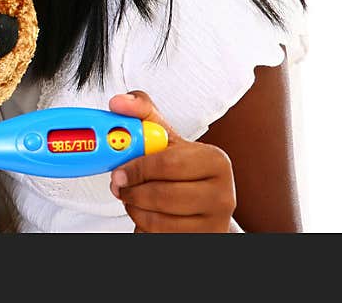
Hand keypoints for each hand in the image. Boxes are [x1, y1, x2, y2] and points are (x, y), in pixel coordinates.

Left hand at [108, 90, 236, 232]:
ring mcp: (216, 222)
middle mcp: (223, 194)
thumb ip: (142, 113)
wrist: (203, 204)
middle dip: (133, 192)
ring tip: (133, 199)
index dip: (136, 168)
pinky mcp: (204, 240)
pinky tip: (147, 214)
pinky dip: (145, 226)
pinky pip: (162, 236)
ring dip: (135, 210)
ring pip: (160, 221)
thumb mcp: (165, 137)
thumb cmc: (180, 168)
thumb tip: (118, 102)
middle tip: (120, 187)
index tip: (118, 172)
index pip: (167, 164)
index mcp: (215, 160)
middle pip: (163, 195)